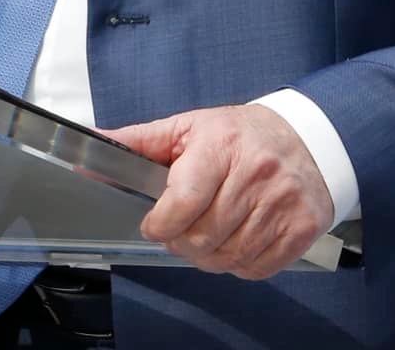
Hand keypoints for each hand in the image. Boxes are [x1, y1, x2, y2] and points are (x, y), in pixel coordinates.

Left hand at [102, 105, 334, 280]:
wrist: (307, 139)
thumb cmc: (238, 135)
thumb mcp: (187, 128)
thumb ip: (136, 141)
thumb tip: (88, 140)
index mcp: (221, 146)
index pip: (184, 200)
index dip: (160, 223)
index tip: (153, 225)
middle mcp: (255, 175)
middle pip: (204, 237)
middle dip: (180, 243)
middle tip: (178, 232)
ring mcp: (282, 204)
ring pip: (229, 257)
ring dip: (207, 258)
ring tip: (204, 237)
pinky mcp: (301, 228)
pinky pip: (258, 268)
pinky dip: (238, 265)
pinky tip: (234, 243)